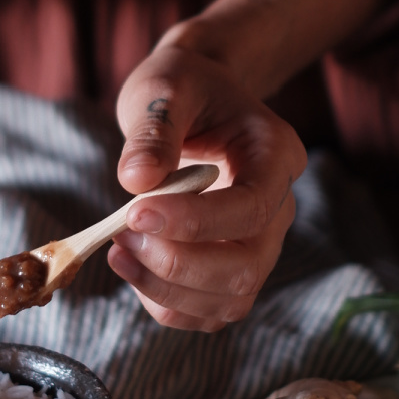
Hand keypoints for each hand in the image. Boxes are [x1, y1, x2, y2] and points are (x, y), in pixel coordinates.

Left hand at [109, 42, 305, 331]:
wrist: (195, 99)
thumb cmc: (184, 88)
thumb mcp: (165, 87)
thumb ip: (154, 129)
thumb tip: (137, 179)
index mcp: (277, 155)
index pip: (251, 208)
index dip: (195, 222)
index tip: (134, 211)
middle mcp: (279, 207)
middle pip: (248, 266)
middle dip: (178, 264)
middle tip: (122, 236)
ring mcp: (260, 243)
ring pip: (230, 299)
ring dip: (167, 290)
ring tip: (119, 251)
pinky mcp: (231, 268)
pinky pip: (209, 311)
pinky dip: (167, 304)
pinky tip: (132, 267)